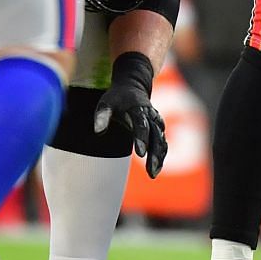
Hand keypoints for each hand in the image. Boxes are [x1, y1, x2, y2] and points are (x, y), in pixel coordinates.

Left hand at [94, 51, 168, 177]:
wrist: (133, 85)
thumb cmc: (117, 97)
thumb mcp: (106, 102)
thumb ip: (102, 116)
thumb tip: (98, 132)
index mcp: (138, 108)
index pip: (141, 124)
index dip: (142, 139)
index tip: (141, 154)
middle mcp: (150, 115)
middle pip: (156, 135)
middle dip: (155, 153)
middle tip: (152, 170)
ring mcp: (156, 121)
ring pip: (161, 139)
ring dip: (159, 156)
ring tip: (153, 173)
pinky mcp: (158, 127)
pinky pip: (162, 141)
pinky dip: (161, 153)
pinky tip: (156, 168)